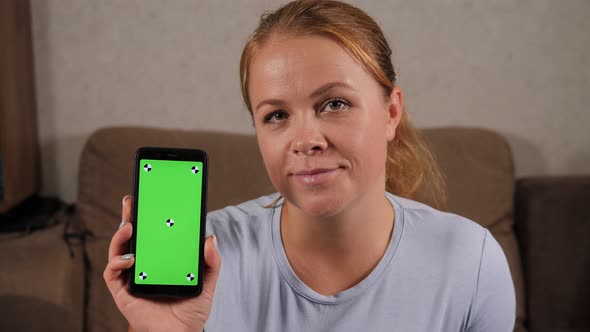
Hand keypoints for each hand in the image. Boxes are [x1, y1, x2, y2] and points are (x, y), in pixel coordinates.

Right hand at [103, 195, 220, 331]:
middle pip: (133, 237)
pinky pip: (112, 272)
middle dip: (130, 216)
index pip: (153, 234)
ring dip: (120, 235)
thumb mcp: (206, 283)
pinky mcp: (122, 291)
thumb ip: (211, 262)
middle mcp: (144, 265)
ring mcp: (131, 276)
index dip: (150, 216)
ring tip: (129, 226)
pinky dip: (117, 262)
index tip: (152, 197)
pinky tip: (130, 258)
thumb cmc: (190, 311)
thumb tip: (210, 238)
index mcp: (161, 260)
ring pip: (118, 250)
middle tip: (131, 200)